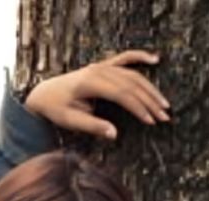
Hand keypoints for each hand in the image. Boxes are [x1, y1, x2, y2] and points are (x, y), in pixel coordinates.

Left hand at [24, 50, 169, 139]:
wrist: (44, 93)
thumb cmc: (56, 109)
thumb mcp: (70, 121)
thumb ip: (92, 126)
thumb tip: (114, 135)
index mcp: (89, 83)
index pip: (122, 94)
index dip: (138, 108)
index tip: (151, 121)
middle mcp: (97, 70)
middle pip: (132, 84)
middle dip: (150, 101)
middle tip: (164, 117)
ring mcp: (101, 65)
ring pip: (133, 74)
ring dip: (150, 89)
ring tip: (164, 105)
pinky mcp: (102, 65)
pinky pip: (125, 57)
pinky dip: (140, 56)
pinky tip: (155, 59)